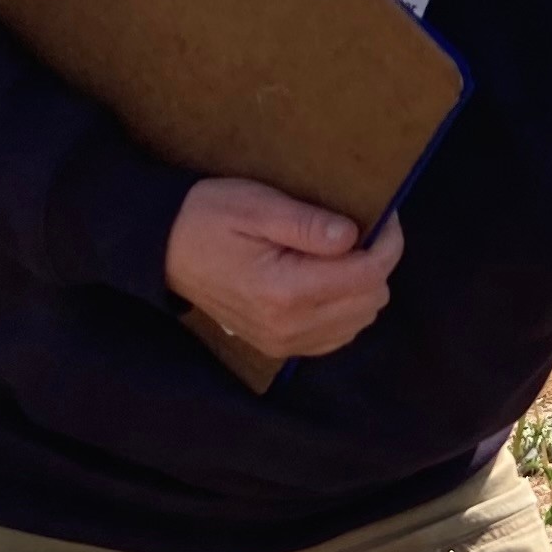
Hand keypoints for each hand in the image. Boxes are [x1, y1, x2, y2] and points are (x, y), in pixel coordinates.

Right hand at [164, 178, 403, 359]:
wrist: (165, 250)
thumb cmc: (207, 217)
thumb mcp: (255, 204)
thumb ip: (306, 224)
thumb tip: (352, 236)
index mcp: (284, 291)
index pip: (368, 274)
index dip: (387, 242)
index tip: (384, 216)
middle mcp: (288, 327)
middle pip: (371, 300)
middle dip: (378, 262)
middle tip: (365, 228)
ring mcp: (284, 343)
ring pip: (360, 320)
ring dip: (363, 285)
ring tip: (343, 252)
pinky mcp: (280, 347)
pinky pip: (337, 335)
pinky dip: (346, 307)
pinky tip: (329, 279)